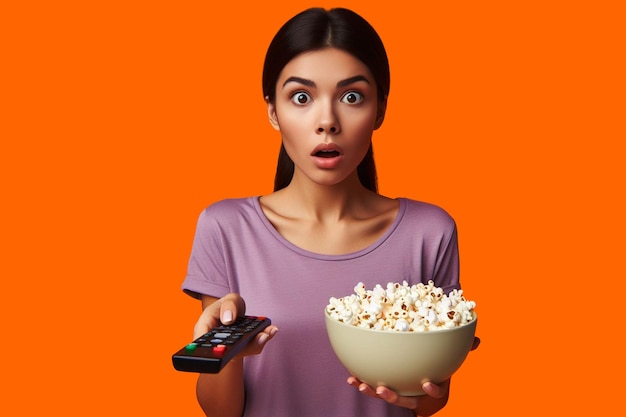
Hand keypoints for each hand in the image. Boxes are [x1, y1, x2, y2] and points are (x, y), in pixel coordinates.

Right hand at [193, 293, 278, 356]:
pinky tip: (271, 330)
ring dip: (257, 342)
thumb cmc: (227, 306)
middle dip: (243, 346)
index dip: (210, 349)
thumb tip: (228, 320)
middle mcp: (217, 342)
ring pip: (243, 350)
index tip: (224, 350)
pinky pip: (253, 346)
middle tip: (259, 337)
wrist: (234, 311)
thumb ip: (228, 306)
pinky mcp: (244, 348)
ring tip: (267, 333)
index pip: (201, 342)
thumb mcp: (227, 299)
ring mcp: (231, 348)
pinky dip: (263, 338)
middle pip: (226, 350)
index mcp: (205, 328)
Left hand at [348, 336, 480, 415]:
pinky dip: (362, 383)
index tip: (427, 383)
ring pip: (386, 397)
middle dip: (393, 396)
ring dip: (372, 392)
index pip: (435, 390)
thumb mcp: (450, 359)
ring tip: (361, 384)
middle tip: (383, 389)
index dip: (432, 389)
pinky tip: (350, 377)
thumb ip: (463, 349)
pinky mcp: (386, 389)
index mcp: (432, 384)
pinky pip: (373, 388)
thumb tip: (477, 339)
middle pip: (405, 400)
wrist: (428, 385)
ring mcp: (400, 394)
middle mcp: (415, 394)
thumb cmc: (438, 367)